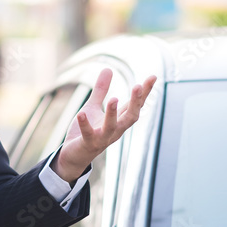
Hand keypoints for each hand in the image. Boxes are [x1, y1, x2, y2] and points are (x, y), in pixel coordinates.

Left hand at [50, 68, 156, 183]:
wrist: (73, 157)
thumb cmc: (86, 132)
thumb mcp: (93, 107)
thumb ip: (101, 90)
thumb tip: (108, 68)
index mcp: (118, 121)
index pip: (135, 105)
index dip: (145, 92)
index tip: (153, 77)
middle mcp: (114, 130)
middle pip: (130, 117)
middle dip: (135, 102)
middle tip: (138, 86)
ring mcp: (102, 138)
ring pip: (111, 127)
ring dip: (112, 113)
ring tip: (114, 98)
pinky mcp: (87, 143)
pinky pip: (88, 134)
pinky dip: (85, 124)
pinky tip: (81, 113)